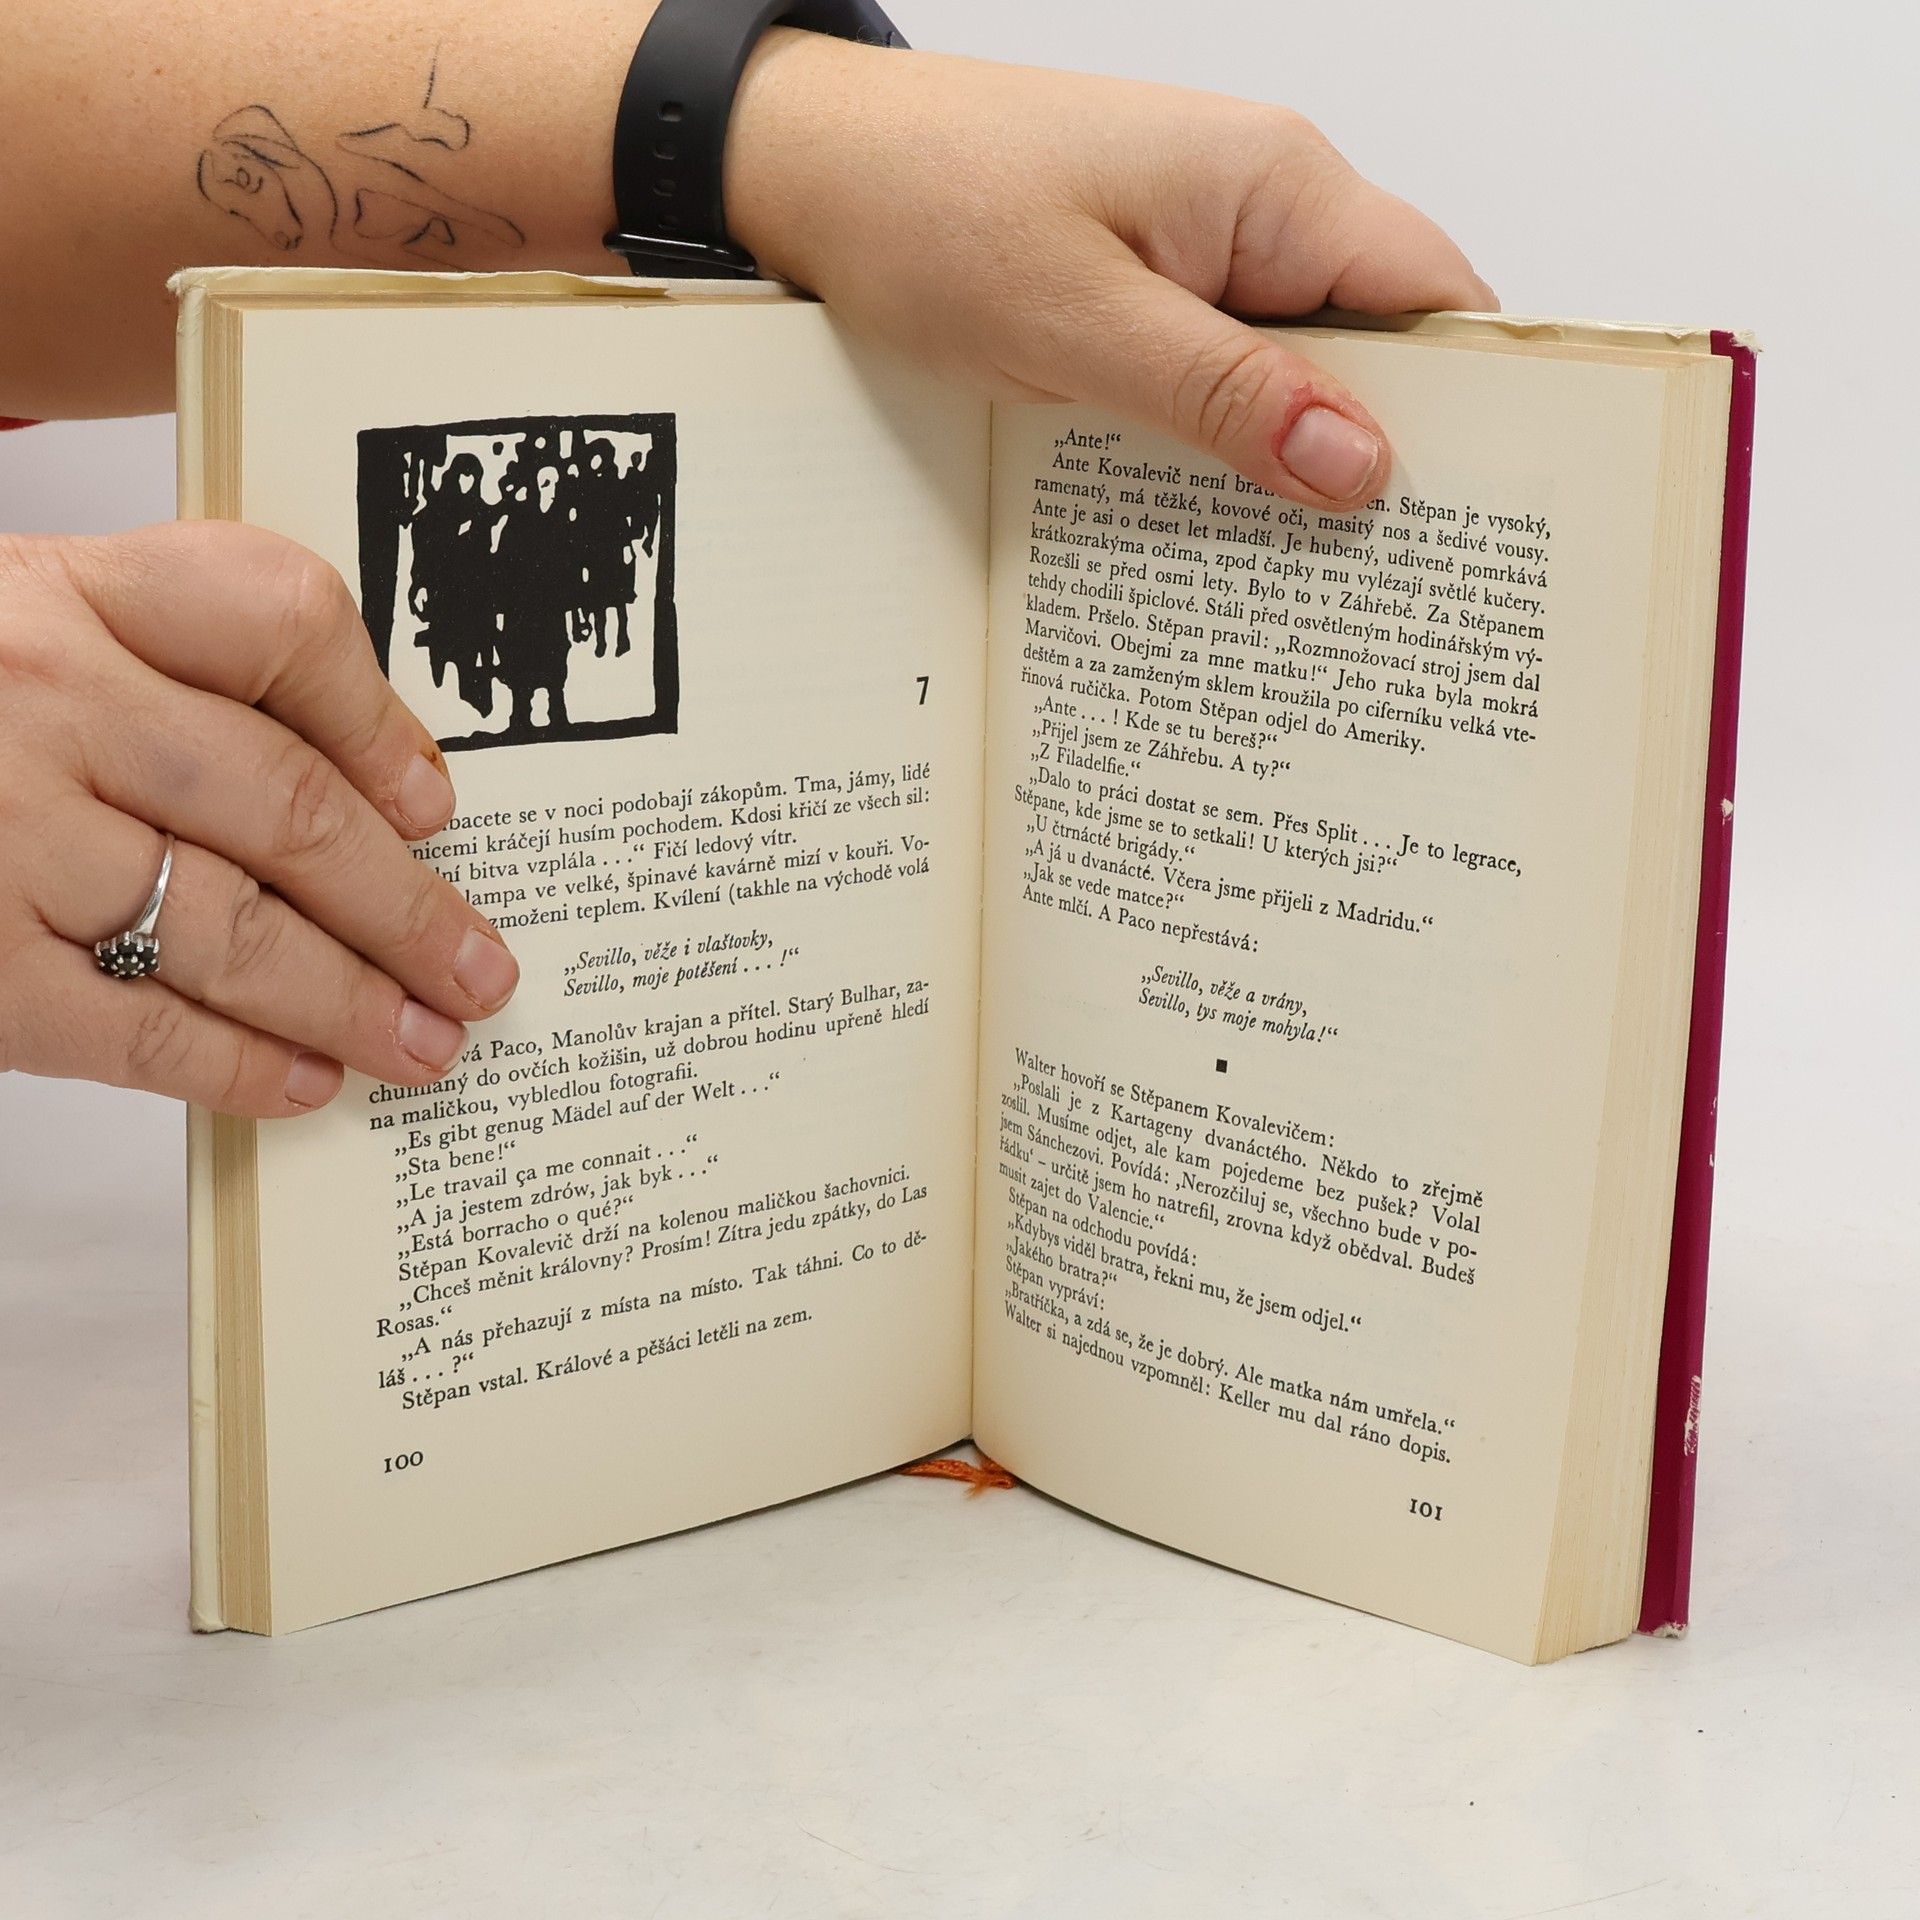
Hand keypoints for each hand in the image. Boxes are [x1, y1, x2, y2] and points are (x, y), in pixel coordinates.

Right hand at [0, 523, 517, 1116]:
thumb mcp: (41, 624)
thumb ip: (183, 668)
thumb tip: (382, 792)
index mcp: (76, 588)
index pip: (277, 619)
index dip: (381, 724)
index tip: (439, 805)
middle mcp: (43, 695)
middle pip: (284, 804)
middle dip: (406, 906)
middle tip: (483, 970)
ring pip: (228, 924)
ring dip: (350, 999)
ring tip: (429, 1042)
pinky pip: (132, 1021)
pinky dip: (234, 1063)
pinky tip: (307, 1082)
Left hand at [731, 39, 1495, 508]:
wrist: (812, 167)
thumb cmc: (928, 210)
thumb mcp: (1077, 323)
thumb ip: (1222, 393)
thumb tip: (1360, 465)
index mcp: (1276, 186)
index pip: (1434, 299)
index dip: (1472, 412)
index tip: (1469, 528)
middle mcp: (1261, 204)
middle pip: (1378, 343)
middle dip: (1382, 456)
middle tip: (1378, 589)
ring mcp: (1206, 243)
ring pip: (1299, 367)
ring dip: (1295, 458)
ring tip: (1299, 577)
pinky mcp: (1154, 281)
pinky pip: (1227, 367)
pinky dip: (1228, 439)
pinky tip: (1212, 517)